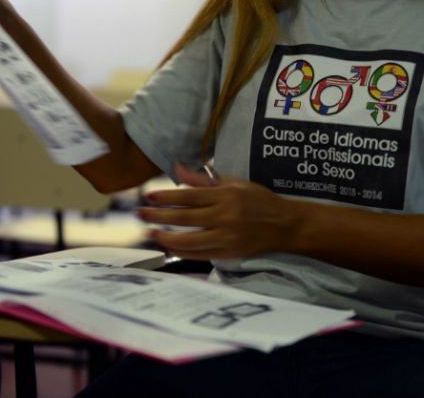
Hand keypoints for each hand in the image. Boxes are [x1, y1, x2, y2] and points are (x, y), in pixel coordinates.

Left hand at [139, 163, 301, 259]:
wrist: (284, 225)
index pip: (189, 196)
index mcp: (226, 195)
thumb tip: (177, 167)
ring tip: (150, 233)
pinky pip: (200, 254)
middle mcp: (225, 216)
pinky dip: (182, 252)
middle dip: (158, 216)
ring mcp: (227, 236)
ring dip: (166, 237)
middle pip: (184, 218)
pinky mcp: (229, 252)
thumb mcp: (234, 183)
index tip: (148, 197)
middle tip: (139, 214)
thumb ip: (204, 178)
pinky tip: (169, 246)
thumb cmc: (259, 200)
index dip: (166, 197)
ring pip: (189, 240)